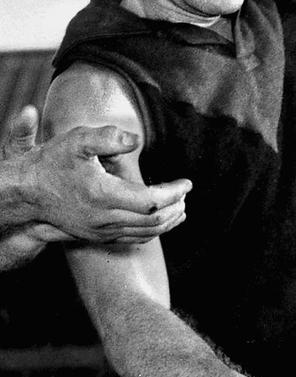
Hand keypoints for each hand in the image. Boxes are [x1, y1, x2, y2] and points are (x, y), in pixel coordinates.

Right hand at [4, 106, 191, 241]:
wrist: (26, 191)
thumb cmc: (53, 162)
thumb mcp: (78, 140)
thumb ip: (109, 137)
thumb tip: (136, 140)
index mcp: (104, 195)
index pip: (151, 201)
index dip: (174, 193)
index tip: (188, 183)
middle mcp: (104, 219)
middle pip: (152, 221)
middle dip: (175, 208)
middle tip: (187, 194)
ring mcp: (100, 231)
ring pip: (144, 233)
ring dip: (167, 222)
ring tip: (182, 208)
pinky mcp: (96, 236)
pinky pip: (132, 239)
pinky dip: (152, 232)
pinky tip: (160, 222)